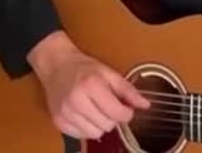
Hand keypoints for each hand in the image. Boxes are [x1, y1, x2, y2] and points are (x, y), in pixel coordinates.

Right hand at [28, 33, 150, 139]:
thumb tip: (145, 105)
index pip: (117, 113)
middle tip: (108, 106)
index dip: (126, 113)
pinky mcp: (59, 121)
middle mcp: (76, 100)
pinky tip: (85, 115)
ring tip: (96, 110)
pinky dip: (87, 128)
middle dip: (112, 118)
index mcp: (91, 85)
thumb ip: (128, 90)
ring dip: (100, 125)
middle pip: (107, 125)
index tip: (125, 108)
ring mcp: (65, 112)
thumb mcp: (108, 73)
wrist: (56, 65)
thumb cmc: (83, 67)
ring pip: (95, 134)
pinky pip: (81, 135)